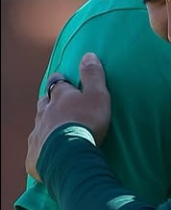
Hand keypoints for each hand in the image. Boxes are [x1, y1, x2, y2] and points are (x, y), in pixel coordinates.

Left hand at [26, 53, 110, 181]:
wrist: (69, 155)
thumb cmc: (86, 122)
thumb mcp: (98, 96)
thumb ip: (93, 76)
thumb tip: (88, 55)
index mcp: (60, 97)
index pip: (57, 83)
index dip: (60, 80)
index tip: (61, 78)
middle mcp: (44, 112)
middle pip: (44, 103)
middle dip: (49, 101)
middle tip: (55, 102)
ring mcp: (37, 133)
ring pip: (39, 124)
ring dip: (46, 124)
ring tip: (53, 127)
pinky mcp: (34, 154)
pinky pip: (37, 148)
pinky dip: (42, 147)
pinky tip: (47, 151)